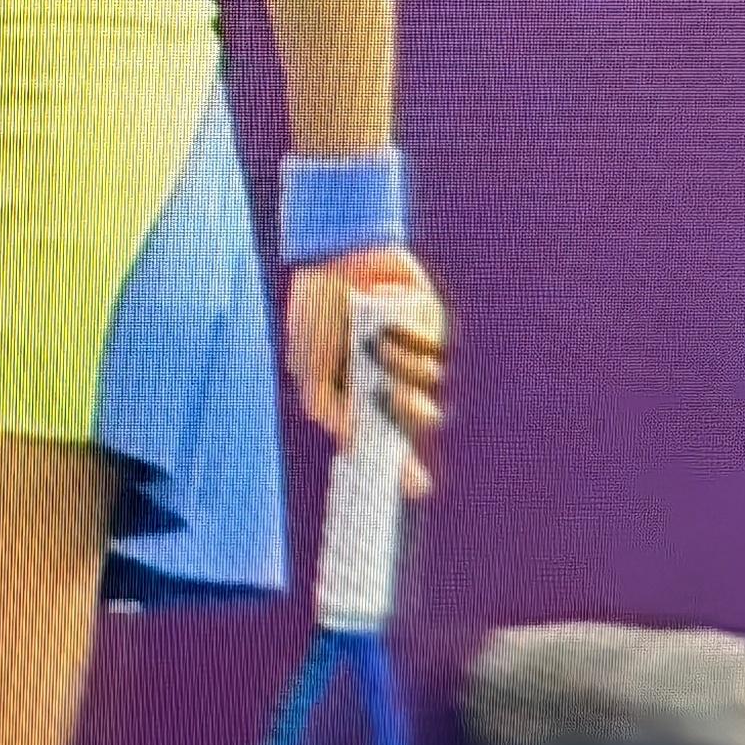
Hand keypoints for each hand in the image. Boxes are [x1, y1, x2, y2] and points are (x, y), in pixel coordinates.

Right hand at [283, 246, 449, 494]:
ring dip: (398, 364)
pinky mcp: (430, 322)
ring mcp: (413, 350)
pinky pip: (434, 346)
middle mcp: (392, 375)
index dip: (402, 463)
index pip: (388, 435)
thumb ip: (328, 409)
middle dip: (407, 411)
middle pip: (416, 414)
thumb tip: (354, 445)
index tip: (415, 487)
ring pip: (427, 381)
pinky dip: (409, 337)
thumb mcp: (310, 369)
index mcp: (363, 392)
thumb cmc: (315, 313)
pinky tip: (386, 318)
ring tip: (373, 342)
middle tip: (397, 401)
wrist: (329, 257)